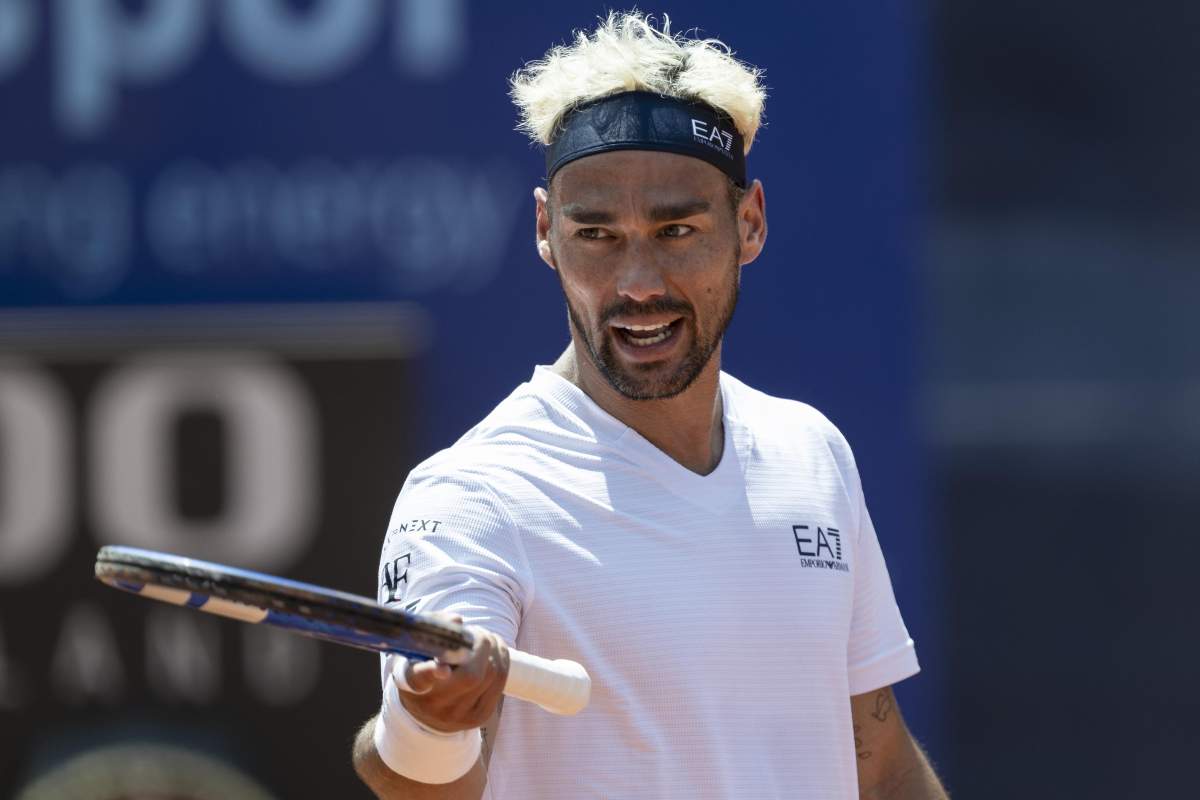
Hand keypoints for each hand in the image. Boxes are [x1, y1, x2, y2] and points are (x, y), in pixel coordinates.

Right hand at [396, 613, 509, 733]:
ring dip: (493, 648)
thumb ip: (432, 627)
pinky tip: (494, 647)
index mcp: (413, 684)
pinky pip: (500, 680)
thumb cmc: (420, 666)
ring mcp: (459, 715)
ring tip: (483, 637)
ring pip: (491, 674)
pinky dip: (501, 658)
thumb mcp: (415, 646)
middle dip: (481, 645)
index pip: (421, 679)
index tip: (443, 669)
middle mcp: (435, 705)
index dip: (432, 672)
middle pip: (470, 675)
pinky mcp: (480, 716)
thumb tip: (457, 620)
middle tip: (475, 631)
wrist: (425, 712)